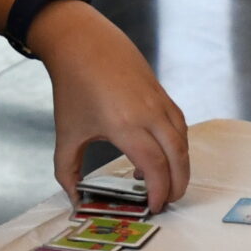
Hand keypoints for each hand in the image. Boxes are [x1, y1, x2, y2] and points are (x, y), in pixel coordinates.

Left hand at [31, 3, 191, 211]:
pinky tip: (161, 155)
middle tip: (167, 202)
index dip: (158, 192)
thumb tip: (74, 200)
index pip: (154, 168)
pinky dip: (177, 146)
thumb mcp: (66, 133)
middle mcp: (149, 114)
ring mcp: (159, 102)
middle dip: (177, 185)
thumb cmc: (73, 87)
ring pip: (183, 142)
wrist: (82, 42)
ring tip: (168, 183)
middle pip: (177, 158)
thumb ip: (67, 171)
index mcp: (124, 125)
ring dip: (181, 167)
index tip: (153, 207)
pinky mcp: (163, 94)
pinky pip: (179, 125)